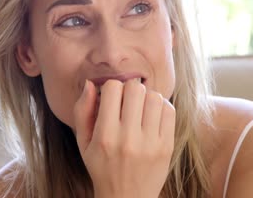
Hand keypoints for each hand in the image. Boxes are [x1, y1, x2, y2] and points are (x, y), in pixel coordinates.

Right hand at [73, 79, 175, 197]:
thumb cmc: (102, 168)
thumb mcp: (84, 143)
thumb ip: (82, 111)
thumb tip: (91, 83)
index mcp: (105, 136)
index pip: (113, 89)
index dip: (112, 88)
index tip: (113, 97)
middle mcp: (128, 139)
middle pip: (136, 89)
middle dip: (130, 90)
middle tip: (128, 100)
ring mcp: (150, 143)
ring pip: (154, 97)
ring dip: (147, 97)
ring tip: (141, 108)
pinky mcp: (167, 147)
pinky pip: (169, 111)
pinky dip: (161, 107)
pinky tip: (153, 115)